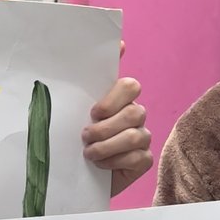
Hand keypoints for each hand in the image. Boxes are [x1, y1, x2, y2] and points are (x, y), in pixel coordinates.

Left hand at [81, 73, 151, 190]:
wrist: (76, 175)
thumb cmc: (76, 140)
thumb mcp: (75, 111)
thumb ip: (89, 81)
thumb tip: (120, 44)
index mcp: (119, 99)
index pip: (130, 86)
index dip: (113, 99)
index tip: (94, 112)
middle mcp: (135, 115)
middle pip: (134, 112)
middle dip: (105, 128)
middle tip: (85, 136)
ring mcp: (143, 137)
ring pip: (134, 136)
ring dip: (106, 146)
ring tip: (89, 153)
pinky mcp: (144, 159)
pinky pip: (136, 157)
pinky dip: (114, 162)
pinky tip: (101, 165)